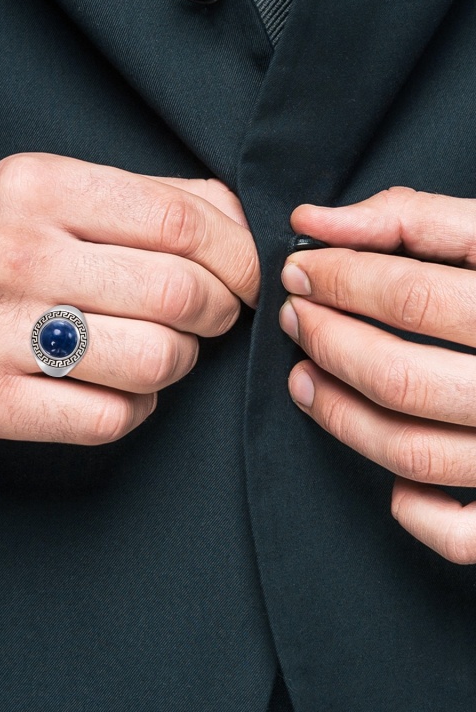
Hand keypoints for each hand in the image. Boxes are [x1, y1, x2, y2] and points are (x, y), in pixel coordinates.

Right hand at [0, 153, 259, 445]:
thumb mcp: (57, 191)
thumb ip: (154, 198)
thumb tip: (242, 223)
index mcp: (41, 188)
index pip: (180, 222)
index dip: (238, 256)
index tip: (249, 277)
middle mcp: (15, 256)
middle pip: (176, 293)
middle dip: (217, 311)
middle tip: (208, 315)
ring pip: (154, 360)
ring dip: (179, 360)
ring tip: (160, 349)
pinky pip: (110, 418)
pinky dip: (137, 406)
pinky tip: (119, 387)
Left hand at [280, 187, 475, 563]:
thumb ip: (412, 220)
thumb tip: (314, 221)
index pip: (410, 296)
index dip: (338, 280)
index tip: (300, 270)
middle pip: (400, 377)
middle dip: (327, 341)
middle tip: (296, 316)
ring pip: (413, 452)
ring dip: (339, 416)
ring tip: (304, 377)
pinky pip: (464, 534)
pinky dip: (416, 512)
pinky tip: (392, 479)